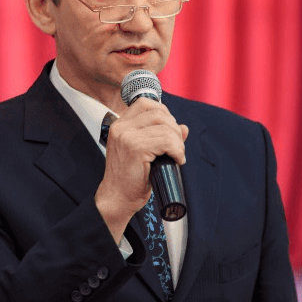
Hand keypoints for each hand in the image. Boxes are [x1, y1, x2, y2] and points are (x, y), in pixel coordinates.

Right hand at [94, 98, 188, 241]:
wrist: (117, 198)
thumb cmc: (131, 178)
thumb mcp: (145, 152)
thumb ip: (161, 137)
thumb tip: (184, 127)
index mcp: (120, 124)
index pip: (145, 103)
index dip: (164, 113)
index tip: (170, 131)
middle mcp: (121, 127)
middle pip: (159, 112)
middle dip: (174, 128)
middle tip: (177, 147)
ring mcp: (126, 136)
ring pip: (165, 126)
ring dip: (178, 141)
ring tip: (177, 155)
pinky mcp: (135, 148)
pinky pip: (166, 141)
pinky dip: (177, 150)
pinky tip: (177, 160)